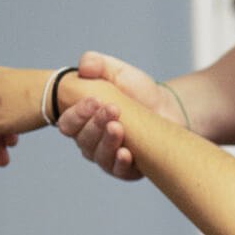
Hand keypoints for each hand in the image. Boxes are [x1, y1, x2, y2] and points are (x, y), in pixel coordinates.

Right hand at [64, 51, 183, 179]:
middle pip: (84, 139)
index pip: (69, 123)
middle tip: (113, 110)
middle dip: (97, 124)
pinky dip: (120, 163)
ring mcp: (107, 155)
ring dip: (107, 142)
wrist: (165, 107)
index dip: (78, 114)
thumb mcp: (117, 71)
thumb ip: (96, 63)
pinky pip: (118, 171)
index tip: (94, 100)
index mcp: (82, 120)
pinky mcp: (126, 168)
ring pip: (99, 156)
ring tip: (118, 128)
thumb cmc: (136, 90)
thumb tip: (84, 67)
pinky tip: (126, 153)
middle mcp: (90, 141)